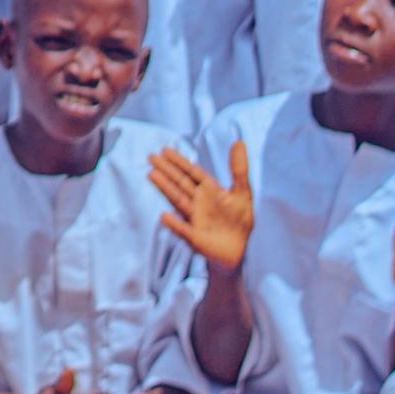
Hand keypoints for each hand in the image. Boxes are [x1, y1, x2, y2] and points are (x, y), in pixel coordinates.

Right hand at [151, 139, 253, 271]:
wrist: (238, 251)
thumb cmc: (239, 222)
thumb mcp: (243, 193)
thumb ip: (239, 169)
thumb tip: (239, 141)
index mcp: (209, 191)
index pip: (192, 173)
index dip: (180, 162)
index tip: (165, 150)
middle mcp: (198, 202)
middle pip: (180, 182)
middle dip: (167, 170)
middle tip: (151, 157)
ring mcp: (194, 218)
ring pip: (178, 199)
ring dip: (166, 188)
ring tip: (152, 174)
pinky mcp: (194, 237)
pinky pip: (183, 229)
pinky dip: (174, 224)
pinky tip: (164, 216)